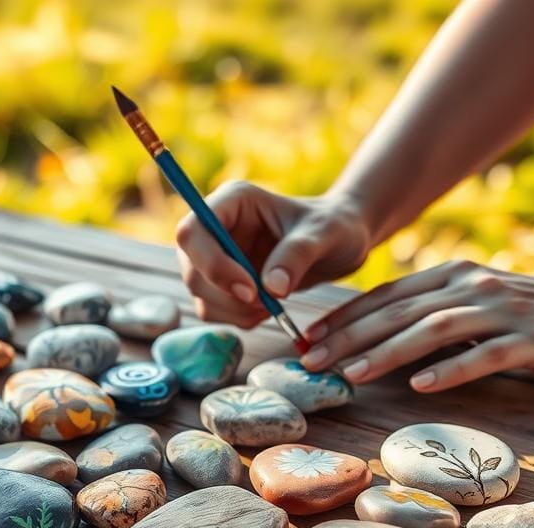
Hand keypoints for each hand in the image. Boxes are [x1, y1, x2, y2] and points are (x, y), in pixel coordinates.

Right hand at [175, 181, 370, 327]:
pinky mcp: (223, 284)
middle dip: (227, 295)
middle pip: (192, 269)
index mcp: (232, 201)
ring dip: (235, 311)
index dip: (212, 265)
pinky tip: (269, 309)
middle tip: (268, 305)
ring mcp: (216, 257)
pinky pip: (215, 311)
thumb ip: (296, 255)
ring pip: (200, 295)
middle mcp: (216, 227)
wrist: (341, 243)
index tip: (251, 290)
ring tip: (274, 305)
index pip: (193, 232)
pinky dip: (240, 319)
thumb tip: (272, 288)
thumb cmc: (334, 226)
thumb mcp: (324, 234)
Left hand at [300, 260, 533, 390]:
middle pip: (398, 311)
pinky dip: (450, 369)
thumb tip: (391, 344)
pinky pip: (486, 354)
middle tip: (308, 362)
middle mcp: (474, 286)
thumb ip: (445, 317)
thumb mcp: (489, 306)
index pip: (386, 295)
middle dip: (348, 336)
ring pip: (432, 330)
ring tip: (349, 374)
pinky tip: (420, 387)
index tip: (304, 339)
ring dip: (385, 352)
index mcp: (457, 276)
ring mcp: (505, 311)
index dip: (342, 316)